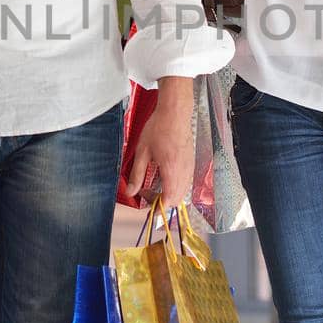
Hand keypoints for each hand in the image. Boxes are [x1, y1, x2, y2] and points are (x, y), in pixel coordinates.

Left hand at [125, 81, 194, 205]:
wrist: (175, 113)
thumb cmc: (159, 128)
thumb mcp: (142, 151)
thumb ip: (137, 174)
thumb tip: (131, 192)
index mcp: (171, 171)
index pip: (168, 200)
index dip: (158, 209)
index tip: (147, 208)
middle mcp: (184, 172)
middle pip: (177, 199)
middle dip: (162, 203)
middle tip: (147, 195)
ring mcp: (189, 167)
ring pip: (182, 192)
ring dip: (169, 195)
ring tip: (153, 187)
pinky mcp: (191, 162)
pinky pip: (186, 182)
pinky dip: (175, 187)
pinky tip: (164, 178)